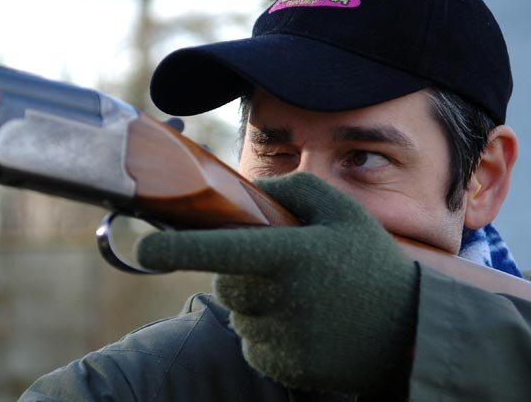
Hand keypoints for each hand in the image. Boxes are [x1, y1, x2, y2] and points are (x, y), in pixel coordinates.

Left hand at [136, 173, 418, 394]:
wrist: (412, 328)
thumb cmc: (372, 262)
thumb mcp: (343, 212)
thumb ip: (294, 190)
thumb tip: (251, 192)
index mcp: (291, 255)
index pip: (221, 250)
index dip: (177, 251)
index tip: (143, 250)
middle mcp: (282, 299)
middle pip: (225, 284)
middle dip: (238, 273)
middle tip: (277, 267)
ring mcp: (284, 338)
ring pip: (239, 314)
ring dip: (255, 303)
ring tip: (301, 297)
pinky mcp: (285, 367)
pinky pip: (252, 344)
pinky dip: (267, 332)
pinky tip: (303, 323)